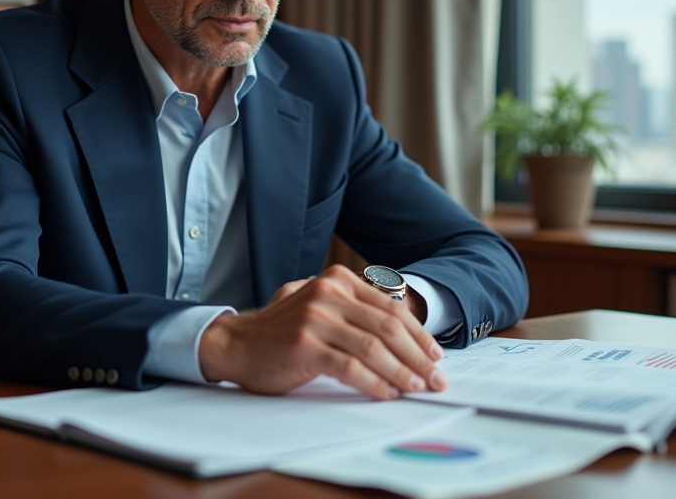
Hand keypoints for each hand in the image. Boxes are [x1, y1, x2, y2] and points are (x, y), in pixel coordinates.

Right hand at [198, 265, 447, 399]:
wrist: (238, 343)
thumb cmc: (285, 331)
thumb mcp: (322, 308)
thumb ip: (356, 312)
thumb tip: (407, 337)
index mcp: (339, 281)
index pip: (391, 309)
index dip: (419, 335)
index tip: (436, 357)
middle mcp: (329, 294)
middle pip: (388, 328)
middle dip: (418, 357)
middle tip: (437, 379)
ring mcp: (316, 318)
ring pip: (373, 348)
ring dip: (401, 372)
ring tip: (417, 388)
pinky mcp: (305, 345)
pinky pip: (350, 368)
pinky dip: (374, 383)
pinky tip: (387, 394)